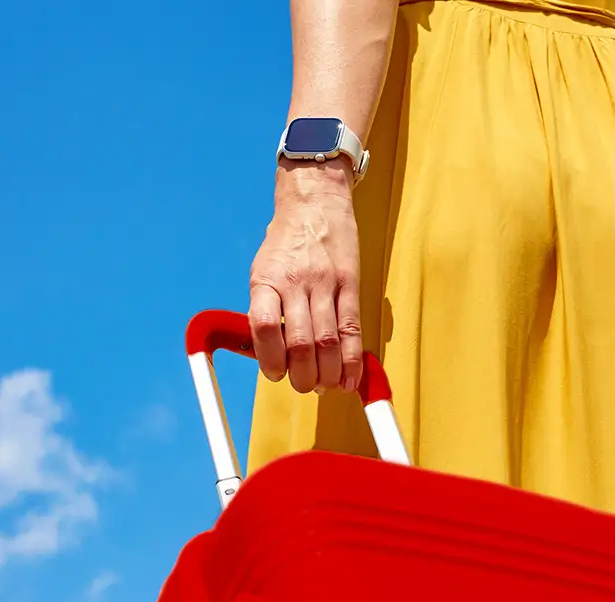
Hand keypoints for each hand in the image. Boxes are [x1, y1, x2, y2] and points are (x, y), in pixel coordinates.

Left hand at [247, 161, 363, 393]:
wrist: (315, 202)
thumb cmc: (285, 242)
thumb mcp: (262, 270)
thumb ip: (265, 308)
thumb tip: (271, 354)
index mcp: (267, 280)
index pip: (266, 326)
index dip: (270, 359)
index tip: (275, 373)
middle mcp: (296, 282)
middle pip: (301, 341)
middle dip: (303, 375)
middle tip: (303, 386)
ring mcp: (326, 282)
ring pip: (329, 340)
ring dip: (328, 373)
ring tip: (325, 386)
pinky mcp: (350, 283)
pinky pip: (353, 328)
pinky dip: (352, 359)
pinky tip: (350, 377)